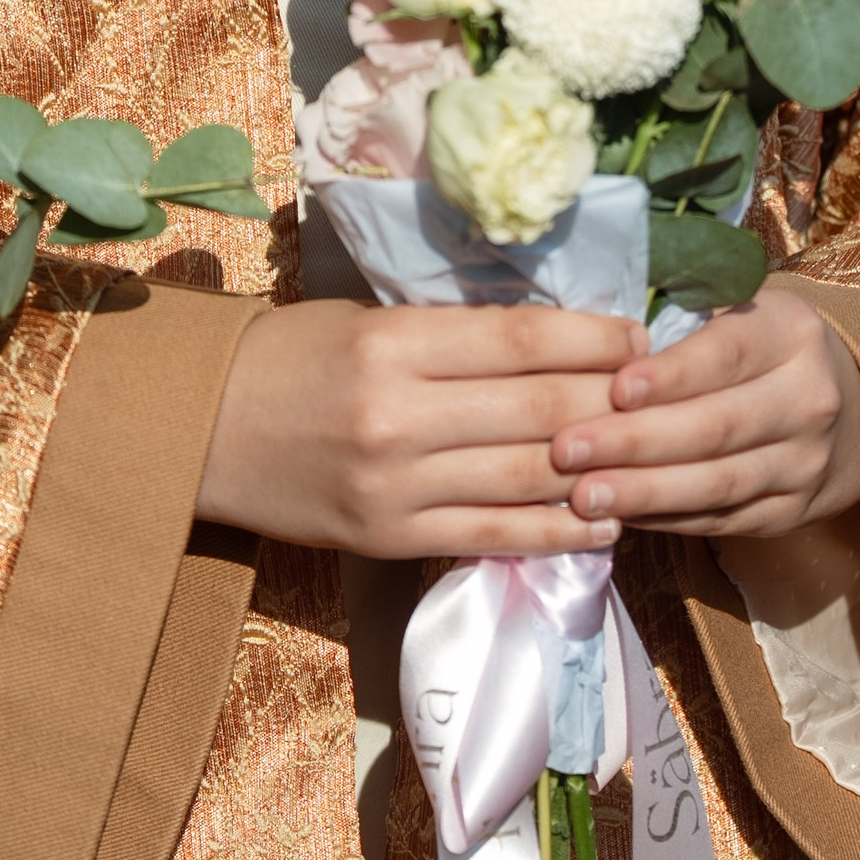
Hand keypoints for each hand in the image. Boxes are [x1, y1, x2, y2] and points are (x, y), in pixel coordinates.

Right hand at [198, 298, 646, 558]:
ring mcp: (397, 487)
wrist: (197, 430)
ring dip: (603, 468)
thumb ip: (451, 335)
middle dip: (614, 400)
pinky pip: (494, 535)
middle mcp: (400, 418)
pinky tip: (604, 518)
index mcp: (392, 345)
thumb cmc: (286, 358)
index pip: (521, 339)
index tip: (640, 334)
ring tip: (652, 455)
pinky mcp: (390, 539)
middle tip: (663, 392)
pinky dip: (558, 530)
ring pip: (529, 477)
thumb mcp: (365, 321)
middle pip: (540, 410)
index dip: (594, 337)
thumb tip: (552, 339)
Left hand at [549, 280, 859, 542]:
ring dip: (645, 493)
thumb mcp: (742, 310)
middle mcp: (809, 400)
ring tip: (583, 496)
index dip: (672, 375)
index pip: (729, 353)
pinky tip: (619, 515)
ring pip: (718, 484)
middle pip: (717, 427)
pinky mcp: (790, 512)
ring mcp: (805, 463)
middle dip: (636, 442)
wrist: (855, 407)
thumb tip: (592, 337)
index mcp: (792, 334)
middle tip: (566, 449)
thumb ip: (681, 318)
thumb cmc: (764, 347)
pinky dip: (665, 519)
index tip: (615, 389)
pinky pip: (720, 520)